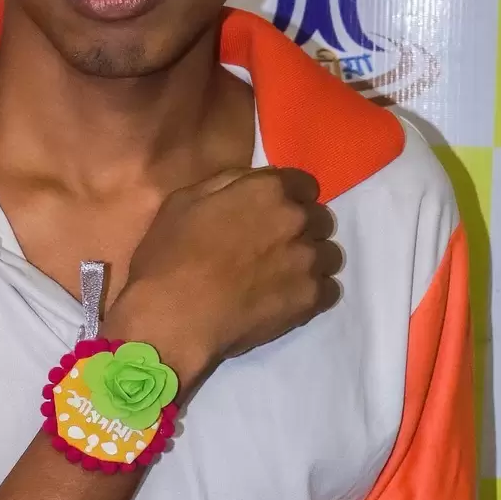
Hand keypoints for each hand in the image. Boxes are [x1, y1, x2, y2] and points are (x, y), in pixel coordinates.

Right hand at [104, 167, 340, 386]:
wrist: (175, 317)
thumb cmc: (171, 256)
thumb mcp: (186, 201)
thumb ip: (230, 183)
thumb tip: (256, 182)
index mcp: (268, 190)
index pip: (305, 185)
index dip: (289, 198)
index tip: (273, 214)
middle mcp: (297, 219)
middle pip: (320, 219)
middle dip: (302, 228)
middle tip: (275, 247)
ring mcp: (308, 261)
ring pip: (329, 254)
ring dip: (311, 260)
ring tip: (284, 276)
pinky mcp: (312, 299)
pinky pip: (330, 289)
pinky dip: (314, 292)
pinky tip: (288, 298)